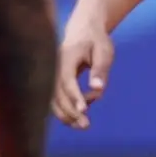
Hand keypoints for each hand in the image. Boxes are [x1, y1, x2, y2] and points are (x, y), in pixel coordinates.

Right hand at [54, 6, 113, 125]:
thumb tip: (98, 89)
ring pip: (52, 99)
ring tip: (83, 126)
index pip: (67, 79)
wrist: (83, 30)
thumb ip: (100, 69)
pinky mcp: (53, 81)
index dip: (74, 96)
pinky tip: (80, 115)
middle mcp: (54, 65)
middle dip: (70, 111)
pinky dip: (65, 110)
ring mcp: (51, 73)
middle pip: (56, 93)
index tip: (84, 110)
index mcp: (66, 55)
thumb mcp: (104, 51)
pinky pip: (54, 99)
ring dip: (65, 115)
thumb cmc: (96, 41)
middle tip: (86, 125)